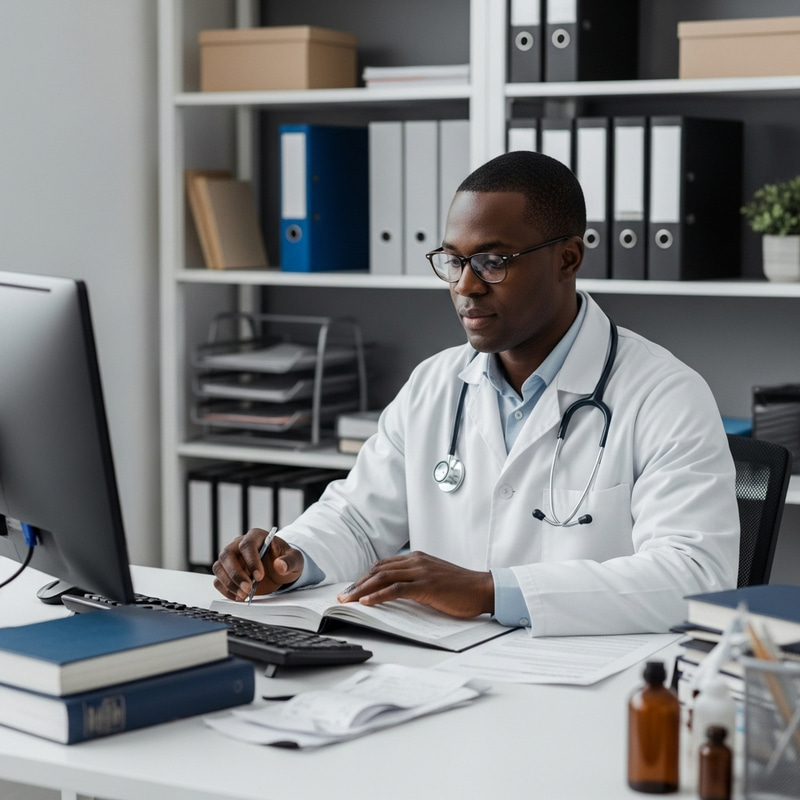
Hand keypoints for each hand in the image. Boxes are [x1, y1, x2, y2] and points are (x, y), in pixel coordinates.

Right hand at [212, 528, 304, 600]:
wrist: (279, 570)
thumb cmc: (285, 560)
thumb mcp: (295, 559)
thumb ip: (290, 561)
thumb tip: (280, 565)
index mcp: (256, 536)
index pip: (247, 544)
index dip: (251, 560)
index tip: (259, 576)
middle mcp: (239, 545)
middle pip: (227, 555)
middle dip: (236, 574)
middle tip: (248, 589)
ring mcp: (231, 558)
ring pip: (219, 567)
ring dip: (229, 583)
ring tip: (244, 595)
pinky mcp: (227, 572)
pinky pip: (218, 580)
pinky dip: (226, 590)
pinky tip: (239, 597)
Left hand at [336, 551, 493, 617]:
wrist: (481, 589)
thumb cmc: (460, 587)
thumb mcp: (433, 578)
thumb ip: (415, 579)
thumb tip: (395, 590)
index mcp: (416, 558)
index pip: (382, 565)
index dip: (365, 577)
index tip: (352, 589)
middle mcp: (415, 561)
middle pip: (378, 570)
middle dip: (357, 584)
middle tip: (343, 597)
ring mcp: (420, 572)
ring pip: (383, 578)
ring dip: (362, 590)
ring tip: (348, 601)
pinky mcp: (426, 586)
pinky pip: (396, 589)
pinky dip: (378, 595)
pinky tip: (367, 602)